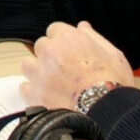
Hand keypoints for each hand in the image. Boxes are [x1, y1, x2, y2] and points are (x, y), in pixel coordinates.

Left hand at [19, 21, 133, 110]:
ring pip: (28, 65)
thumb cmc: (114, 85)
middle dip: (50, 55)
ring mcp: (41, 73)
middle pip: (41, 46)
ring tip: (52, 84)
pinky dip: (33, 92)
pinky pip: (24, 87)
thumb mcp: (113, 55)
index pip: (54, 29)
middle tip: (64, 70)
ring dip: (37, 71)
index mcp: (69, 39)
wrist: (108, 114)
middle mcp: (51, 52)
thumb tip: (83, 26)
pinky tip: (47, 97)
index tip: (68, 51)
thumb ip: (94, 37)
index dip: (62, 41)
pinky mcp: (35, 93)